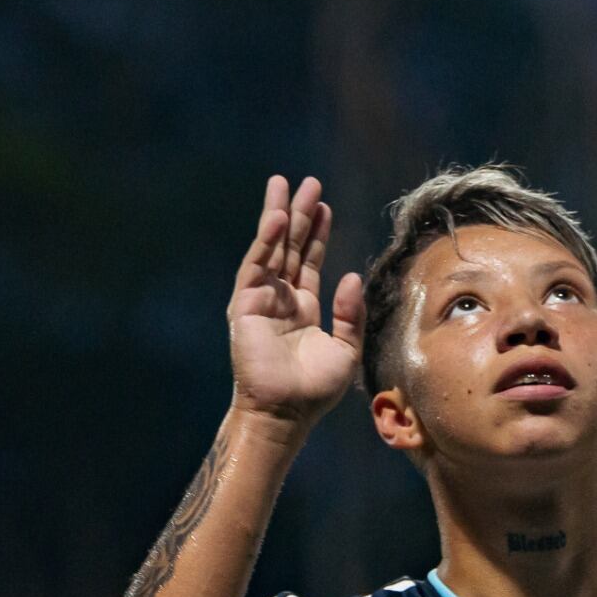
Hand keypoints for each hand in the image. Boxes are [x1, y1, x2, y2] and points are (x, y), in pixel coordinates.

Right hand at [228, 175, 363, 425]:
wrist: (286, 413)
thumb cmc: (314, 391)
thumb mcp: (345, 350)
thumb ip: (350, 313)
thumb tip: (351, 274)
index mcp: (302, 309)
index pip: (308, 261)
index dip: (317, 234)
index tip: (325, 206)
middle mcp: (279, 300)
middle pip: (288, 247)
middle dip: (298, 214)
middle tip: (307, 182)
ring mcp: (260, 300)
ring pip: (270, 249)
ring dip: (278, 216)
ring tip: (284, 185)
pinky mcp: (244, 306)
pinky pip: (256, 266)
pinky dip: (266, 241)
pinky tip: (277, 218)